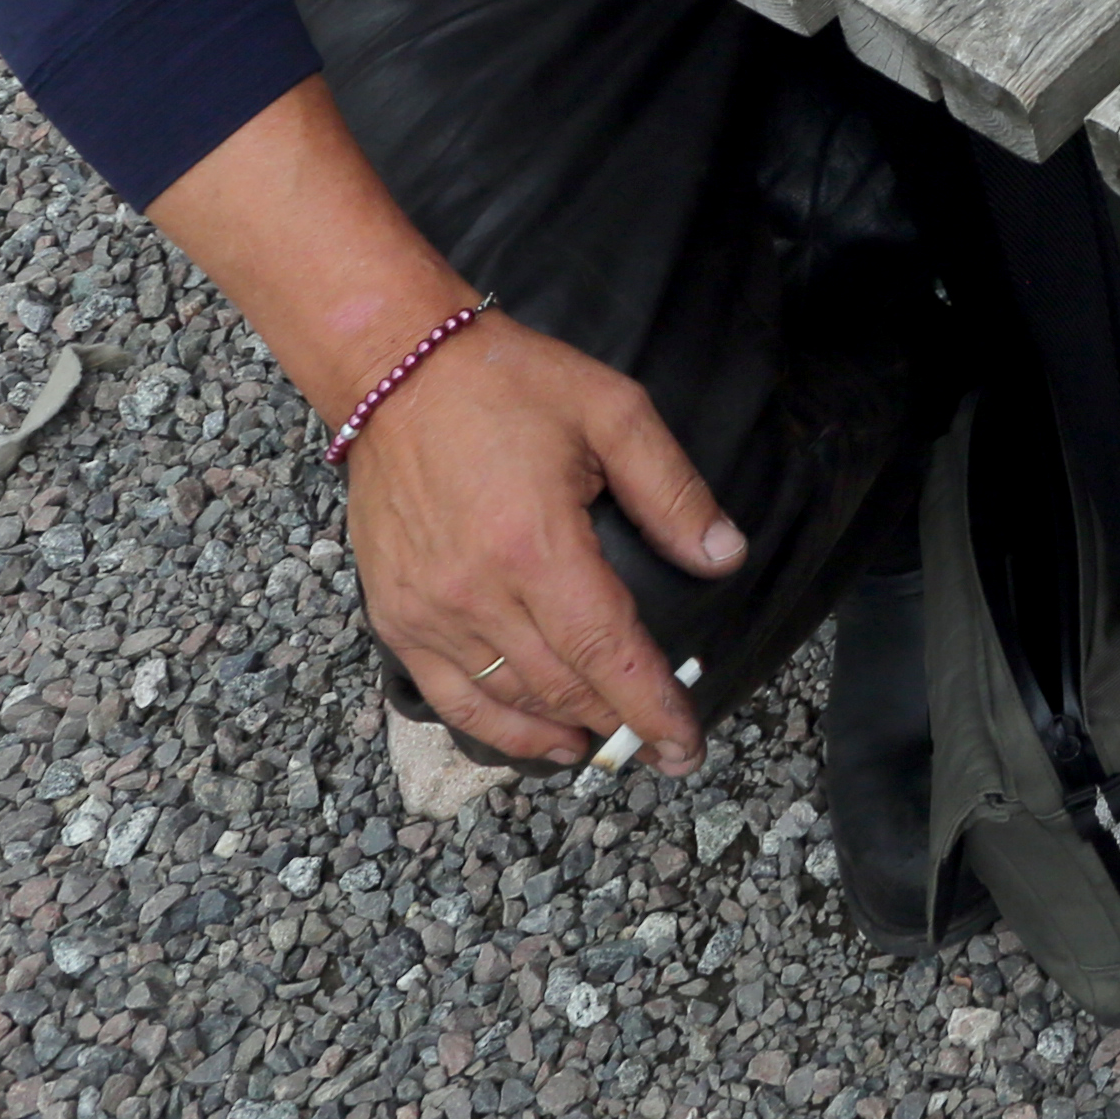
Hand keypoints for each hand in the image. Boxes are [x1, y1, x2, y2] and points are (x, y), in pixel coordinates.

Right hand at [341, 310, 742, 769]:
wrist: (395, 371)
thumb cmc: (508, 384)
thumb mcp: (613, 412)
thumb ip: (672, 491)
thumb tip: (724, 557)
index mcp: (535, 546)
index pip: (606, 652)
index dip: (650, 706)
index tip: (684, 746)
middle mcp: (476, 593)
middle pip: (562, 686)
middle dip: (621, 724)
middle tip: (663, 747)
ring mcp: (427, 611)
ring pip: (508, 701)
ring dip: (564, 730)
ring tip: (609, 743)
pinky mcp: (394, 615)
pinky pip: (450, 695)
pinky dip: (496, 727)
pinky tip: (538, 736)